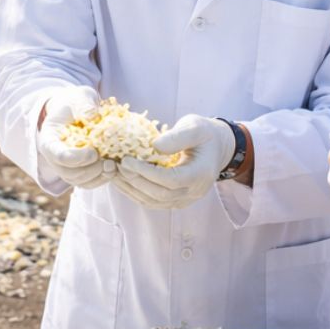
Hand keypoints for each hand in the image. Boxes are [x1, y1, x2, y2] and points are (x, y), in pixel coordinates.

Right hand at [37, 86, 108, 189]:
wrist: (76, 109)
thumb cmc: (76, 102)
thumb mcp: (80, 98)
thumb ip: (84, 105)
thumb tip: (92, 117)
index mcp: (49, 139)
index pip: (58, 155)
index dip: (76, 157)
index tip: (94, 152)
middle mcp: (54, 157)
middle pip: (68, 173)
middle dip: (89, 170)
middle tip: (108, 162)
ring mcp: (65, 167)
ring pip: (78, 181)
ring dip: (97, 177)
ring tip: (113, 166)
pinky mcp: (78, 172)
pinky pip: (88, 183)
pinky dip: (101, 179)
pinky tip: (114, 170)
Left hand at [116, 115, 234, 209]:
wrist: (216, 148)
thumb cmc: (205, 134)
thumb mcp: (195, 127)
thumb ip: (177, 137)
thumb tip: (153, 146)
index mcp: (201, 174)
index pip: (170, 180)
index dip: (146, 172)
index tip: (127, 160)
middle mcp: (194, 192)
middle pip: (159, 194)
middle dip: (135, 180)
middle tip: (116, 165)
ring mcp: (185, 200)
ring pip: (153, 202)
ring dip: (131, 189)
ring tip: (113, 173)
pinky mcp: (175, 201)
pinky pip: (152, 202)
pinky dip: (135, 192)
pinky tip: (122, 180)